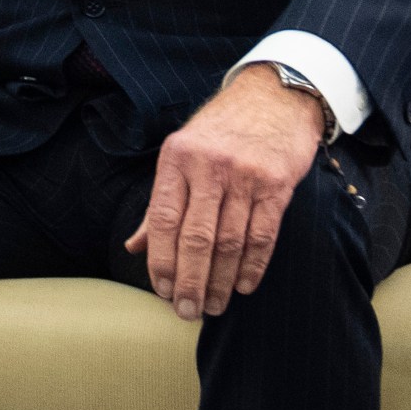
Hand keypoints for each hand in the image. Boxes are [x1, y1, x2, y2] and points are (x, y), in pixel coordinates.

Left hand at [124, 67, 326, 320]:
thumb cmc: (219, 132)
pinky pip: (263, 235)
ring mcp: (244, 176)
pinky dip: (252, 266)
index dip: (162, 261)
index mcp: (176, 160)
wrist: (273, 97)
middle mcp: (208, 168)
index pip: (163, 220)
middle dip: (190, 281)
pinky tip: (243, 286)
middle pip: (196, 237)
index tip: (163, 291)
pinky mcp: (277, 185)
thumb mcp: (180, 156)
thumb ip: (159, 204)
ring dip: (220, 280)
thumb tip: (133, 247)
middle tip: (187, 311)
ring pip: (229, 241)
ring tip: (213, 306)